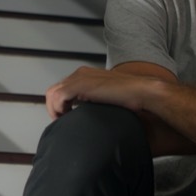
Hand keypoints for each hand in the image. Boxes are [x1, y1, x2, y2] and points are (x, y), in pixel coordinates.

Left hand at [44, 67, 160, 119]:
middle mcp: (81, 73)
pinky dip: (58, 109)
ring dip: (54, 109)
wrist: (142, 91)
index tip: (65, 118)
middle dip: (54, 108)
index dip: (59, 105)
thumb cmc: (131, 97)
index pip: (62, 88)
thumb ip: (96, 100)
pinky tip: (67, 117)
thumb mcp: (108, 97)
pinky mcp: (81, 85)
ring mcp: (80, 77)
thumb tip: (90, 113)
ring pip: (52, 93)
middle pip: (54, 90)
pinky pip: (58, 96)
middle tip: (62, 121)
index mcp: (86, 74)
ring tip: (63, 121)